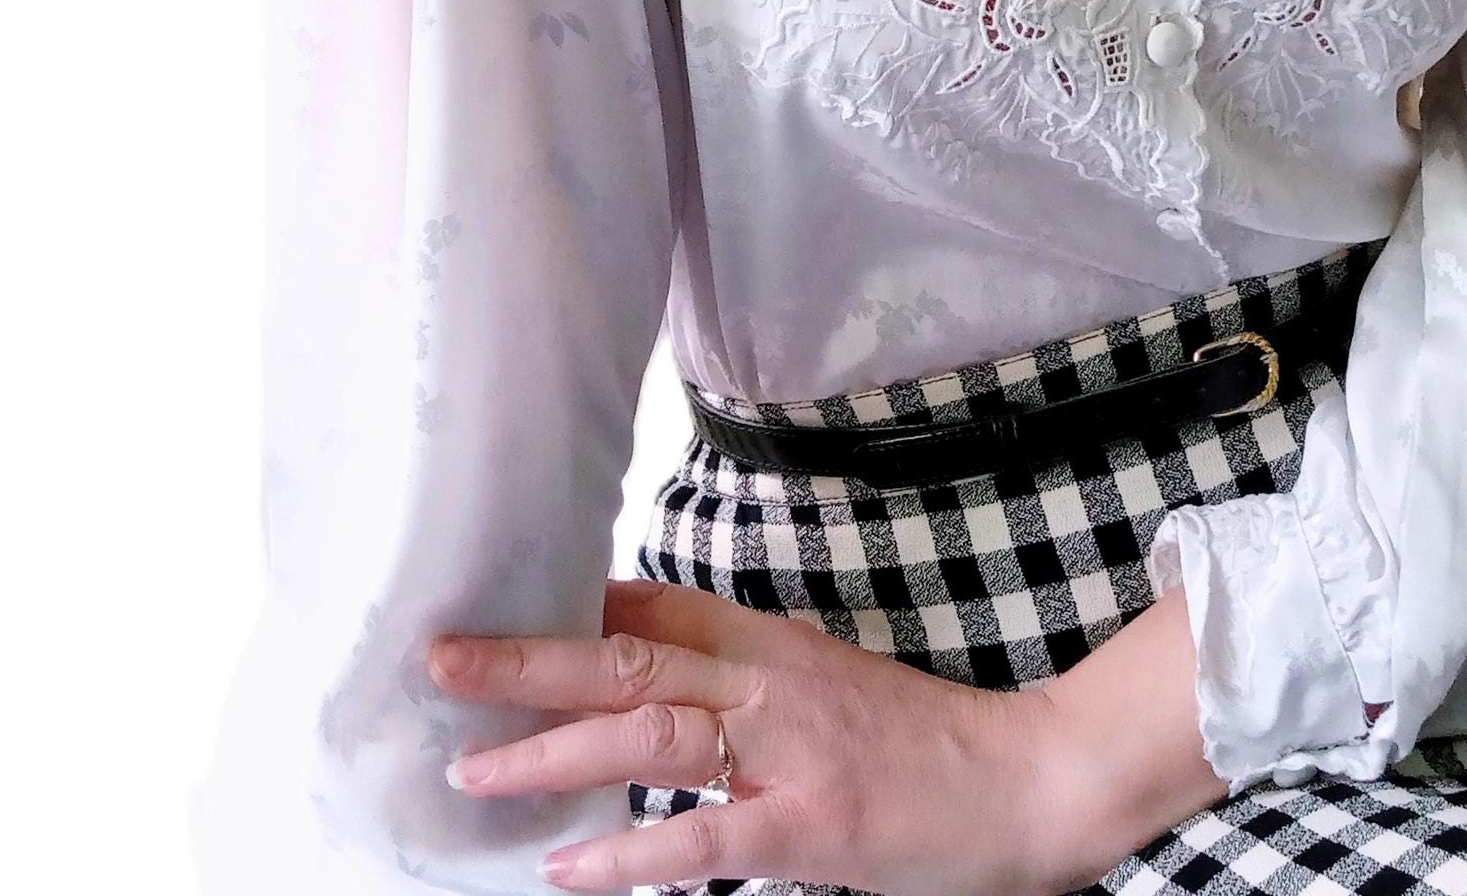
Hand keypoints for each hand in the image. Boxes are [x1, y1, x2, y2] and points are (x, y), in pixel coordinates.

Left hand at [427, 573, 1096, 894]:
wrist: (1024, 779)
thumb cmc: (919, 743)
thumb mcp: (825, 688)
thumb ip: (744, 684)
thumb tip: (654, 686)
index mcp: (771, 646)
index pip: (653, 605)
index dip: (568, 601)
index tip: (493, 599)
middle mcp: (768, 683)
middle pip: (628, 658)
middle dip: (528, 659)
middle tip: (441, 658)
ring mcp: (787, 751)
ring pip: (648, 736)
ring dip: (552, 749)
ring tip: (472, 766)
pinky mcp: (811, 824)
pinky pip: (702, 841)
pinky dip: (630, 856)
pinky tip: (568, 870)